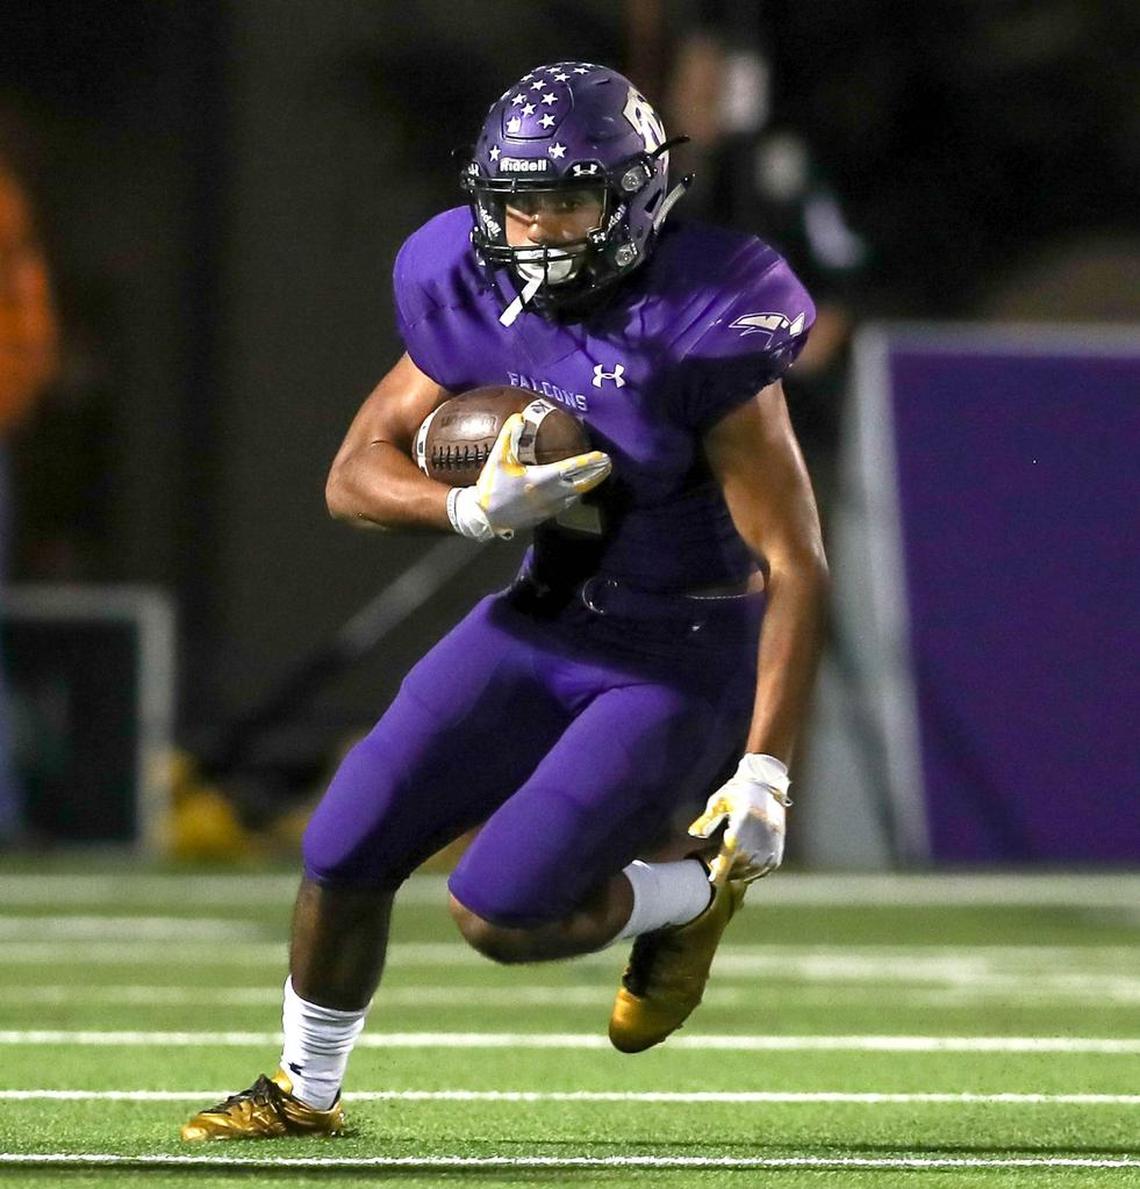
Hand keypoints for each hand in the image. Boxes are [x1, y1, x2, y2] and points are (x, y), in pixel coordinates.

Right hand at [450, 413, 610, 540]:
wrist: (484, 517)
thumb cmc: (492, 486)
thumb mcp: (498, 459)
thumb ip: (509, 437)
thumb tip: (520, 417)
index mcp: (539, 480)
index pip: (570, 470)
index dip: (587, 463)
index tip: (602, 456)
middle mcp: (549, 495)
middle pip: (580, 485)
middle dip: (596, 474)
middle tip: (608, 464)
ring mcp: (549, 508)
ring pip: (575, 496)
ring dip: (587, 485)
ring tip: (596, 474)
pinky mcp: (545, 516)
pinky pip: (566, 504)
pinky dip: (575, 495)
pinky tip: (577, 489)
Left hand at [688, 754, 791, 884]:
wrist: (767, 783)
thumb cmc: (738, 790)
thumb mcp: (719, 801)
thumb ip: (706, 819)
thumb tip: (694, 833)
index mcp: (742, 822)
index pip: (730, 852)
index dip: (721, 869)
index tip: (713, 880)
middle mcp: (759, 833)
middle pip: (742, 863)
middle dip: (729, 871)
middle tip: (717, 869)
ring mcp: (772, 840)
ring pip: (755, 868)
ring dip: (742, 873)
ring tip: (730, 870)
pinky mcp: (779, 844)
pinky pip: (768, 866)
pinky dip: (757, 871)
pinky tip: (746, 868)